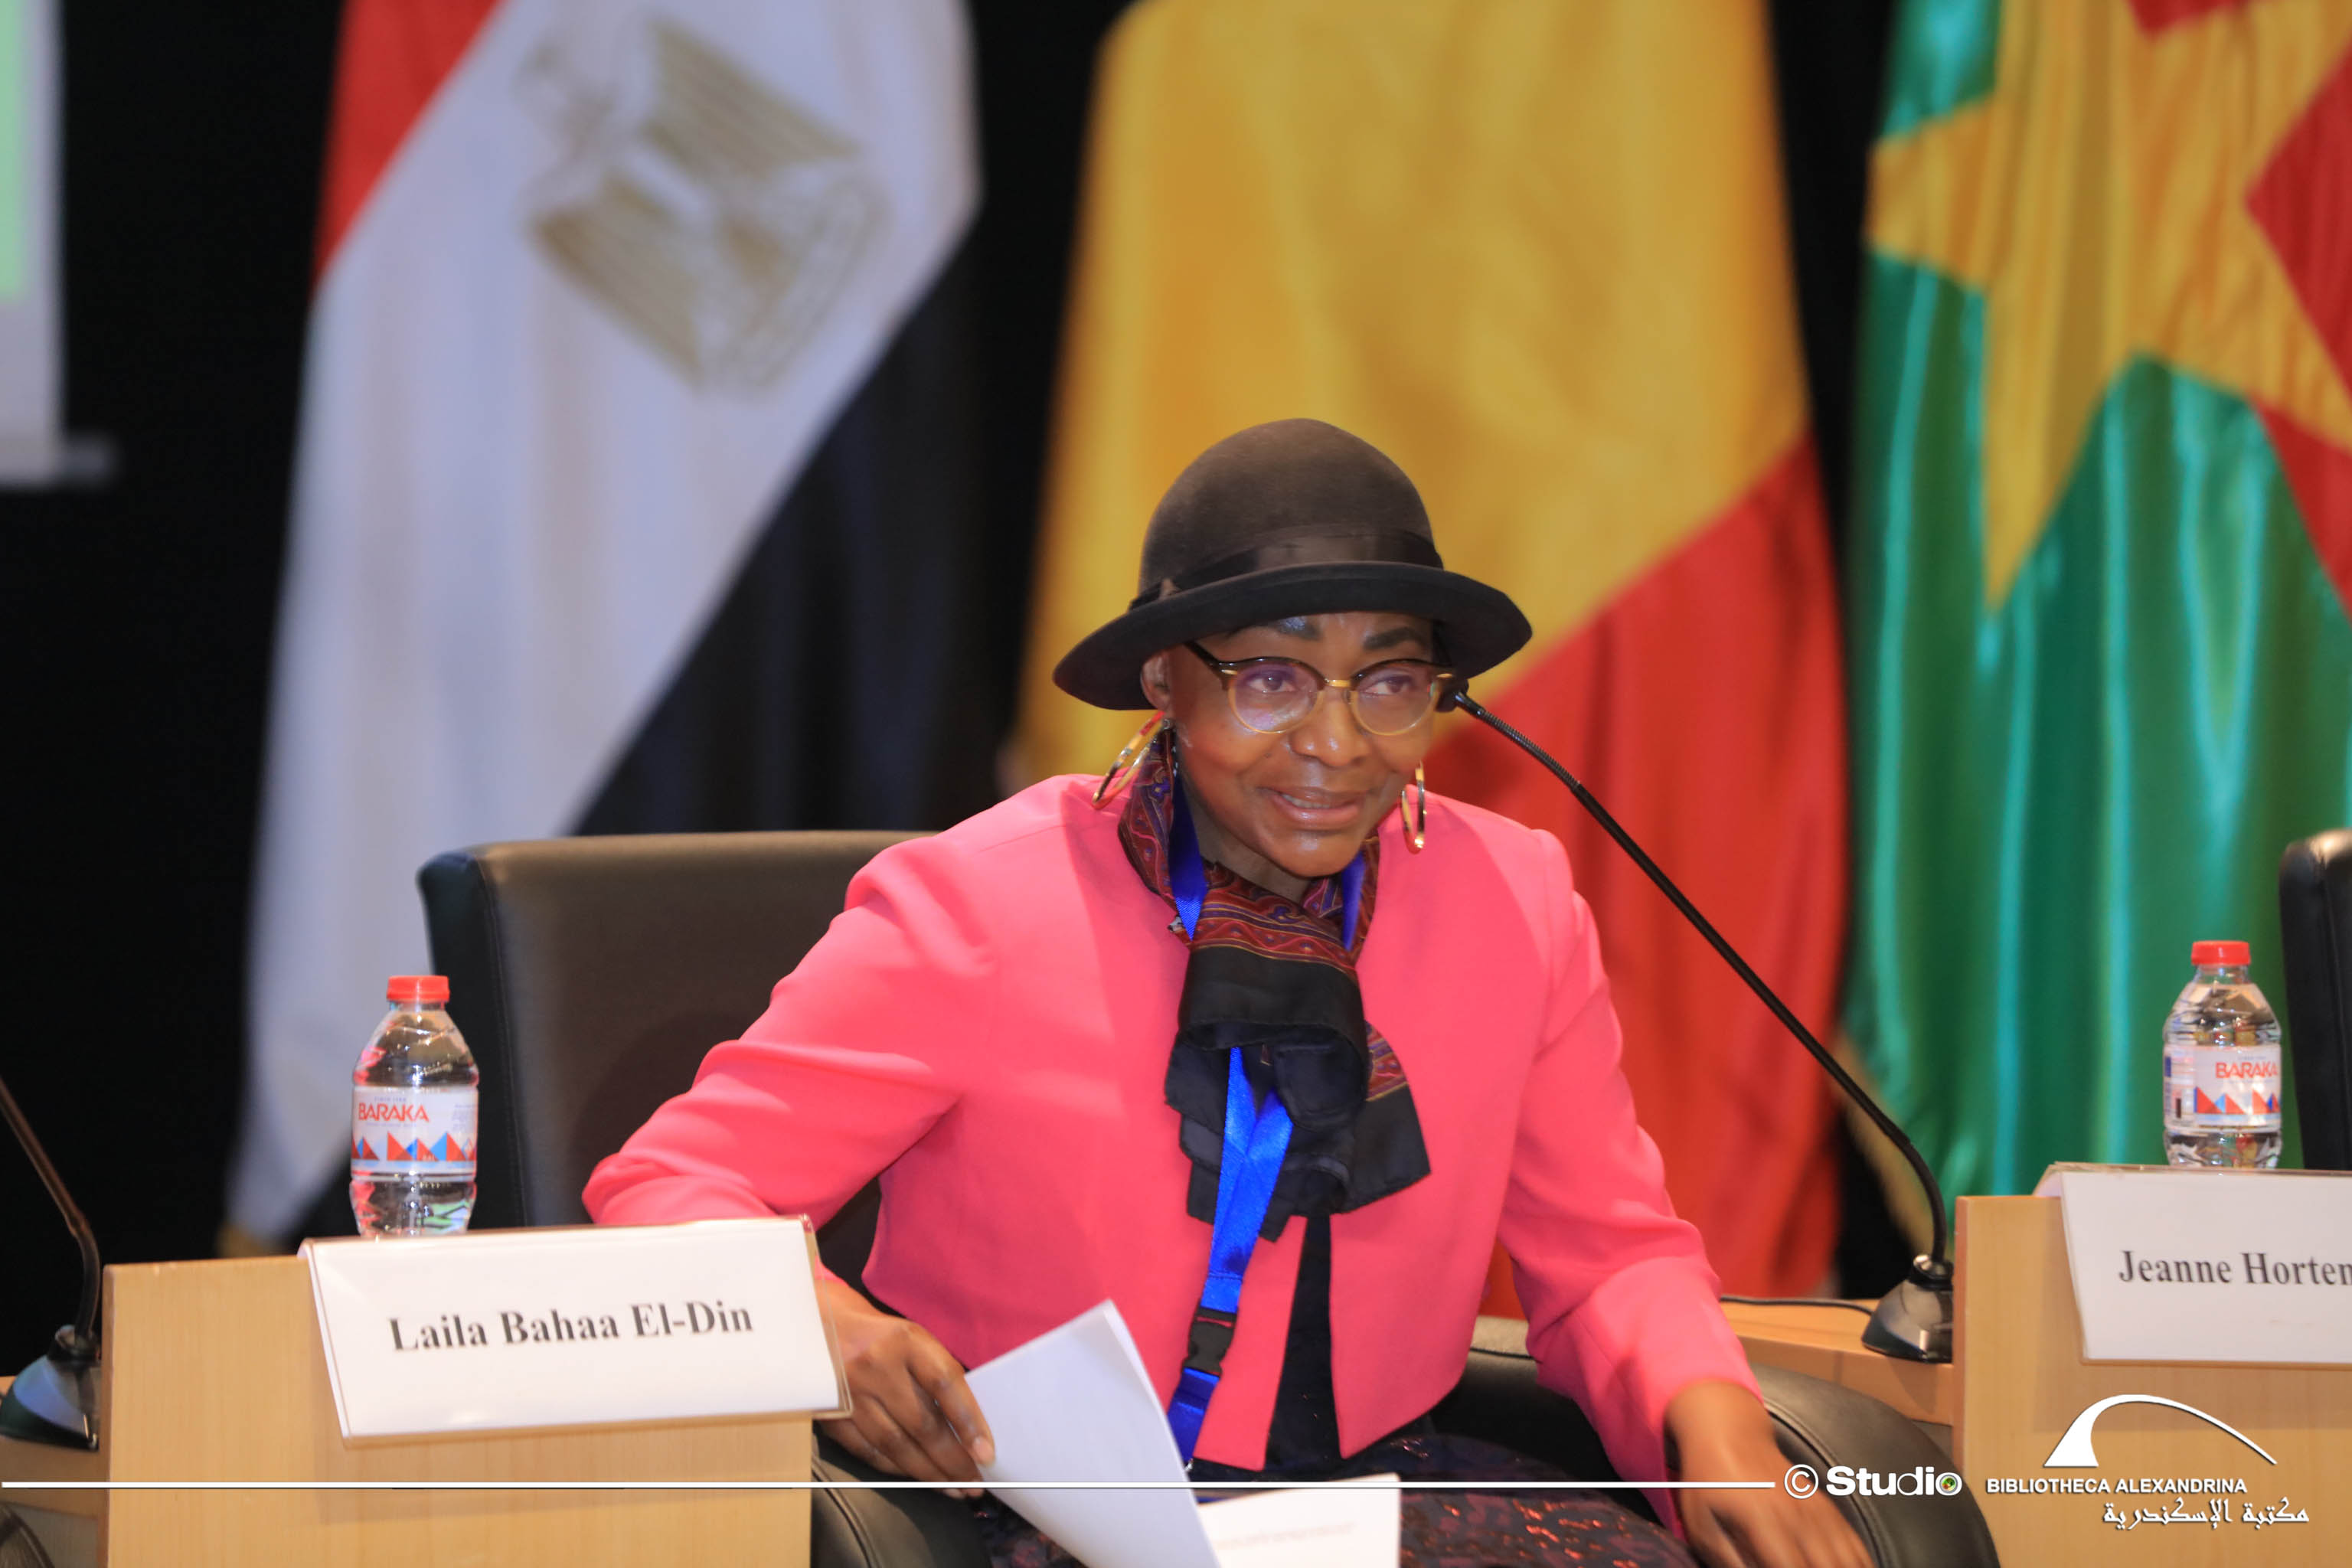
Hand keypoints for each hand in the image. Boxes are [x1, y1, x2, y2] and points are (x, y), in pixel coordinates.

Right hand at [815, 1277, 995, 1495]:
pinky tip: (915, 1477)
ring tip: (952, 1488)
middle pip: (922, 1423)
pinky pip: (868, 1451)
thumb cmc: (880, 1336)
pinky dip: (895, 1468)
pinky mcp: (832, 1416)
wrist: (820, 1328)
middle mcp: (877, 1366)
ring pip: (896, 1445)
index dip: (969, 1421)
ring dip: (928, 1473)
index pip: (945, 1383)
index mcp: (906, 1341)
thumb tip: (968, 1425)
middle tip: (974, 1484)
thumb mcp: (913, 1340)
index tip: (986, 1453)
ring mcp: (851, 1393)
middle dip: (953, 1461)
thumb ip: (937, 1374)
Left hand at [1666, 1380, 1869, 1567]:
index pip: (1789, 1567)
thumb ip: (1728, 1562)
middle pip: (1827, 1567)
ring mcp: (1818, 1511)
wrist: (1732, 1435)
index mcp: (1764, 1520)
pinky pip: (1855, 1547)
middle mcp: (1798, 1516)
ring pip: (1848, 1560)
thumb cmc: (1711, 1484)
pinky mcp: (1828, 1509)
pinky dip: (1860, 1565)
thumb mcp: (1703, 1526)